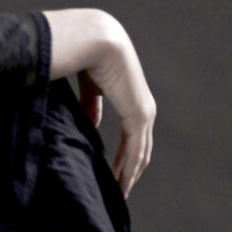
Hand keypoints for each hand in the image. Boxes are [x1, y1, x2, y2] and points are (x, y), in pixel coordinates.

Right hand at [45, 9, 156, 197]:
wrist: (95, 38)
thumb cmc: (87, 54)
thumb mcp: (90, 85)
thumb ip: (92, 103)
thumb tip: (91, 123)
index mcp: (132, 96)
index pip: (133, 133)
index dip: (125, 154)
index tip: (114, 172)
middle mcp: (143, 107)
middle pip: (141, 147)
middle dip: (131, 169)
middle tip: (119, 189)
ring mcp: (144, 112)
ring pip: (140, 153)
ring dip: (130, 175)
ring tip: (118, 193)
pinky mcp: (139, 115)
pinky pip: (134, 150)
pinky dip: (128, 169)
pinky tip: (119, 183)